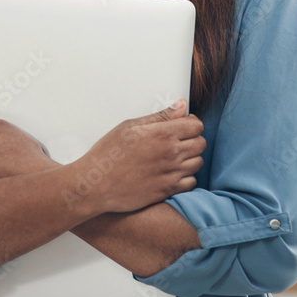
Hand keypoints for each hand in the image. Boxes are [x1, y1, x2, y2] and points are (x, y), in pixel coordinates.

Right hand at [65, 99, 205, 214]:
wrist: (95, 185)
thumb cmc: (108, 154)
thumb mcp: (130, 126)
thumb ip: (159, 117)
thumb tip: (180, 106)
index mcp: (162, 134)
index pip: (196, 125)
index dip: (190, 123)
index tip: (182, 126)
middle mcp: (171, 154)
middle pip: (201, 143)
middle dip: (193, 139)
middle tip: (178, 141)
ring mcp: (170, 174)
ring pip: (198, 163)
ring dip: (190, 158)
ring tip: (173, 157)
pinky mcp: (167, 191)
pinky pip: (191, 182)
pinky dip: (185, 177)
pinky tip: (171, 173)